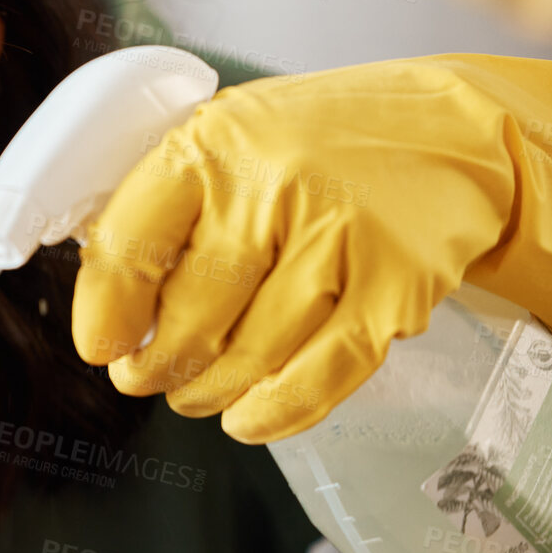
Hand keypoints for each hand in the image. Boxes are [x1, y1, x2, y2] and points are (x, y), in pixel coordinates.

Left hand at [70, 54, 551, 443]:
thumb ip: (169, 201)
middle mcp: (274, 190)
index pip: (132, 243)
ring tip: (190, 392)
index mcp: (212, 147)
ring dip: (207, 390)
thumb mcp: (228, 137)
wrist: (450, 135)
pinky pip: (320, 375)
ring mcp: (339, 241)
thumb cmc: (318, 141)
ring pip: (250, 353)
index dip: (107, 310)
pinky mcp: (394, 291)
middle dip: (157, 362)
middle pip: (191, 313)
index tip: (100, 345)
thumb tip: (107, 291)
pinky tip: (246, 417)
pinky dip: (275, 410)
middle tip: (142, 376)